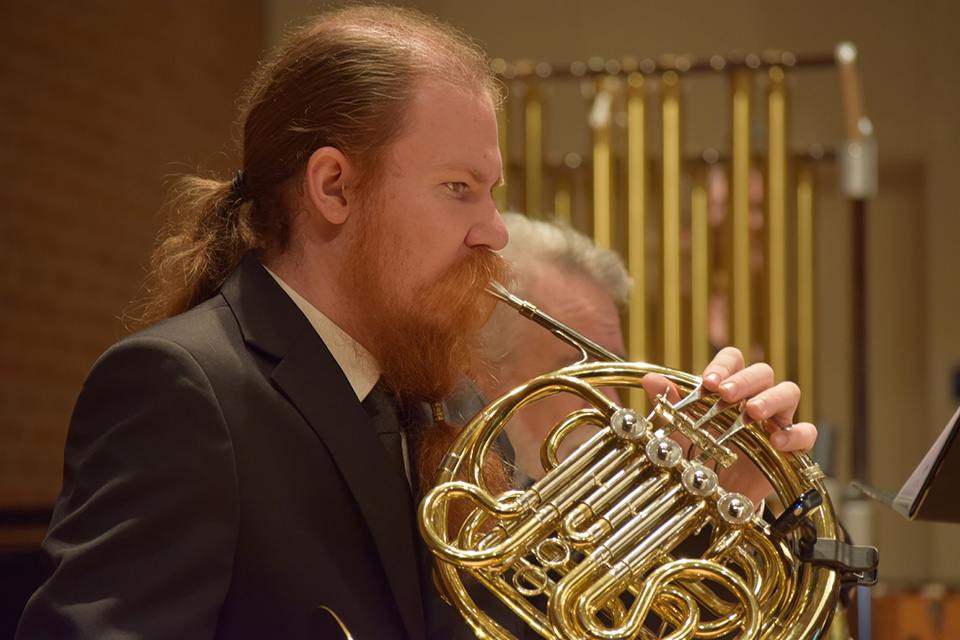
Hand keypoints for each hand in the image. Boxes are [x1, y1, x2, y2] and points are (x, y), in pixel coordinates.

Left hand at [641, 346, 816, 505]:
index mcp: (729, 387)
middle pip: (762, 371)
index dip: (724, 365)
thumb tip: (650, 379)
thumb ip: (668, 405)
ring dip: (771, 398)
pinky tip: (777, 441)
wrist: (712, 492)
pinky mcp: (791, 447)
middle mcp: (755, 397)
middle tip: (726, 394)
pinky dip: (796, 434)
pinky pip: (807, 432)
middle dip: (745, 380)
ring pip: (789, 391)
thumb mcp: (678, 430)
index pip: (734, 359)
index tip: (709, 382)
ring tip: (753, 411)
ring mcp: (776, 420)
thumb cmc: (697, 453)